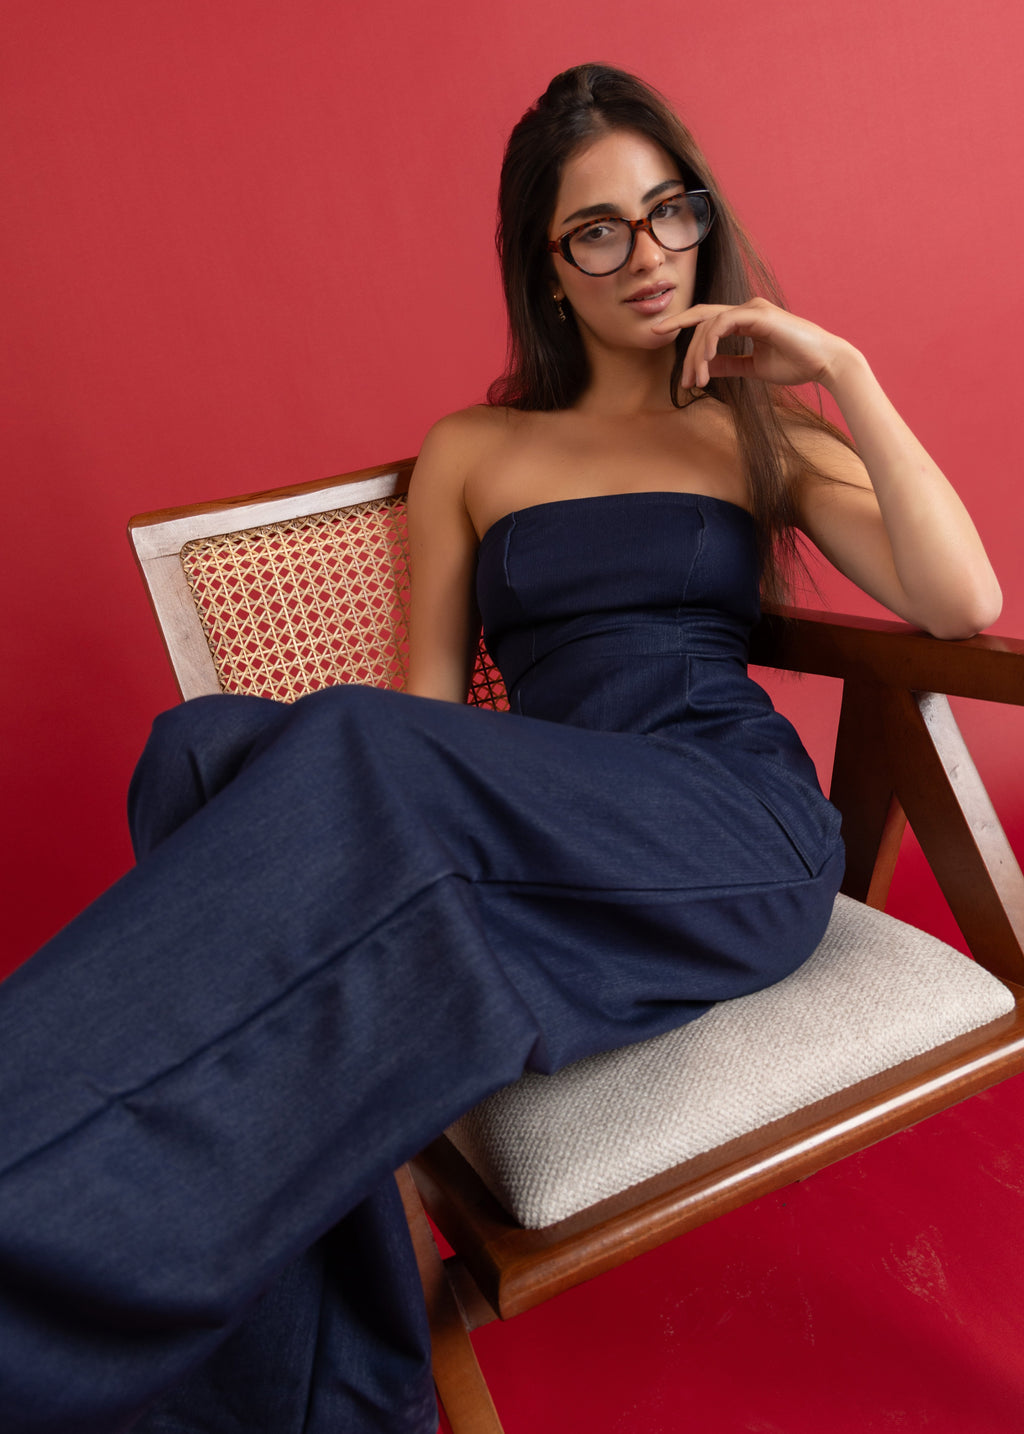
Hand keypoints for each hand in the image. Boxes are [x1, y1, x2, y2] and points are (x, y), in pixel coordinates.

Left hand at [651, 297, 852, 390]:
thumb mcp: (754, 368)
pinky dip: (709, 342)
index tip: (658, 336)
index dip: (682, 326)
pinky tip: (705, 363)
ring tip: (696, 381)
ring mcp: (752, 309)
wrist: (825, 364)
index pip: (706, 320)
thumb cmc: (796, 364)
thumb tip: (706, 366)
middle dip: (683, 345)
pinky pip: (722, 323)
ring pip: (709, 324)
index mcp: (745, 319)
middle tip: (680, 379)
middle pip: (702, 320)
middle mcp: (746, 309)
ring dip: (697, 355)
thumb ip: (729, 364)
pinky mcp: (758, 314)